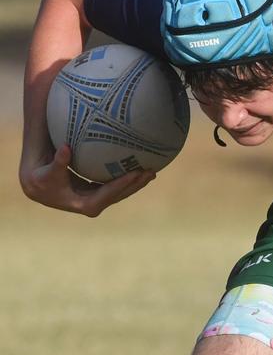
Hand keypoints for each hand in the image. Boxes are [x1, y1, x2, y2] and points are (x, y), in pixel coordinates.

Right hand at [20, 144, 155, 215]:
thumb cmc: (43, 179)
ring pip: (121, 192)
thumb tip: (66, 149)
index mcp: (84, 204)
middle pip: (119, 195)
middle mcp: (93, 204)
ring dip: (136, 183)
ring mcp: (97, 199)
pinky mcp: (97, 193)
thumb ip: (58, 162)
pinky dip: (127, 179)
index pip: (108, 195)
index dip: (121, 185)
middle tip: (150, 171)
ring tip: (151, 171)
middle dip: (135, 184)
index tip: (135, 173)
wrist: (38, 187)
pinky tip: (139, 167)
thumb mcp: (49, 172)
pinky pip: (116, 186)